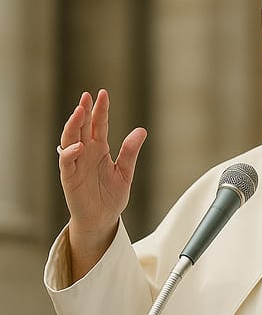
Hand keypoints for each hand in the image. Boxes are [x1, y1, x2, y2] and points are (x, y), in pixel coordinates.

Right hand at [58, 90, 146, 276]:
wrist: (102, 220)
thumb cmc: (111, 197)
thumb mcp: (125, 172)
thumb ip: (130, 152)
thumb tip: (141, 130)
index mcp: (100, 149)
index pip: (99, 124)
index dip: (100, 109)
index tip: (102, 94)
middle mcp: (86, 153)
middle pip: (82, 127)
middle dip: (83, 111)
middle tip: (87, 96)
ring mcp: (76, 164)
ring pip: (70, 140)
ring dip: (73, 126)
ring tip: (78, 112)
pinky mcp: (69, 178)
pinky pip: (67, 162)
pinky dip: (71, 153)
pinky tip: (79, 146)